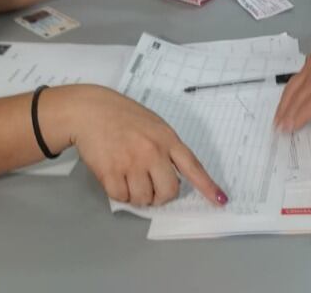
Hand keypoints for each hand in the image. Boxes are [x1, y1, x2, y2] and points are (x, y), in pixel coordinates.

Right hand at [48, 85, 227, 207]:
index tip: (220, 200)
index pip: (193, 166)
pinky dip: (119, 194)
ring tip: (128, 177)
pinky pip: (121, 198)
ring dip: (138, 196)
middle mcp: (153, 152)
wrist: (91, 110)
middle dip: (160, 196)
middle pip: (169, 191)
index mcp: (167, 138)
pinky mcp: (110, 172)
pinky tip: (114, 177)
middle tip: (151, 189)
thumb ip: (164, 148)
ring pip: (144, 199)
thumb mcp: (153, 125)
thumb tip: (167, 178)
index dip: (207, 186)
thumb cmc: (123, 116)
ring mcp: (132, 163)